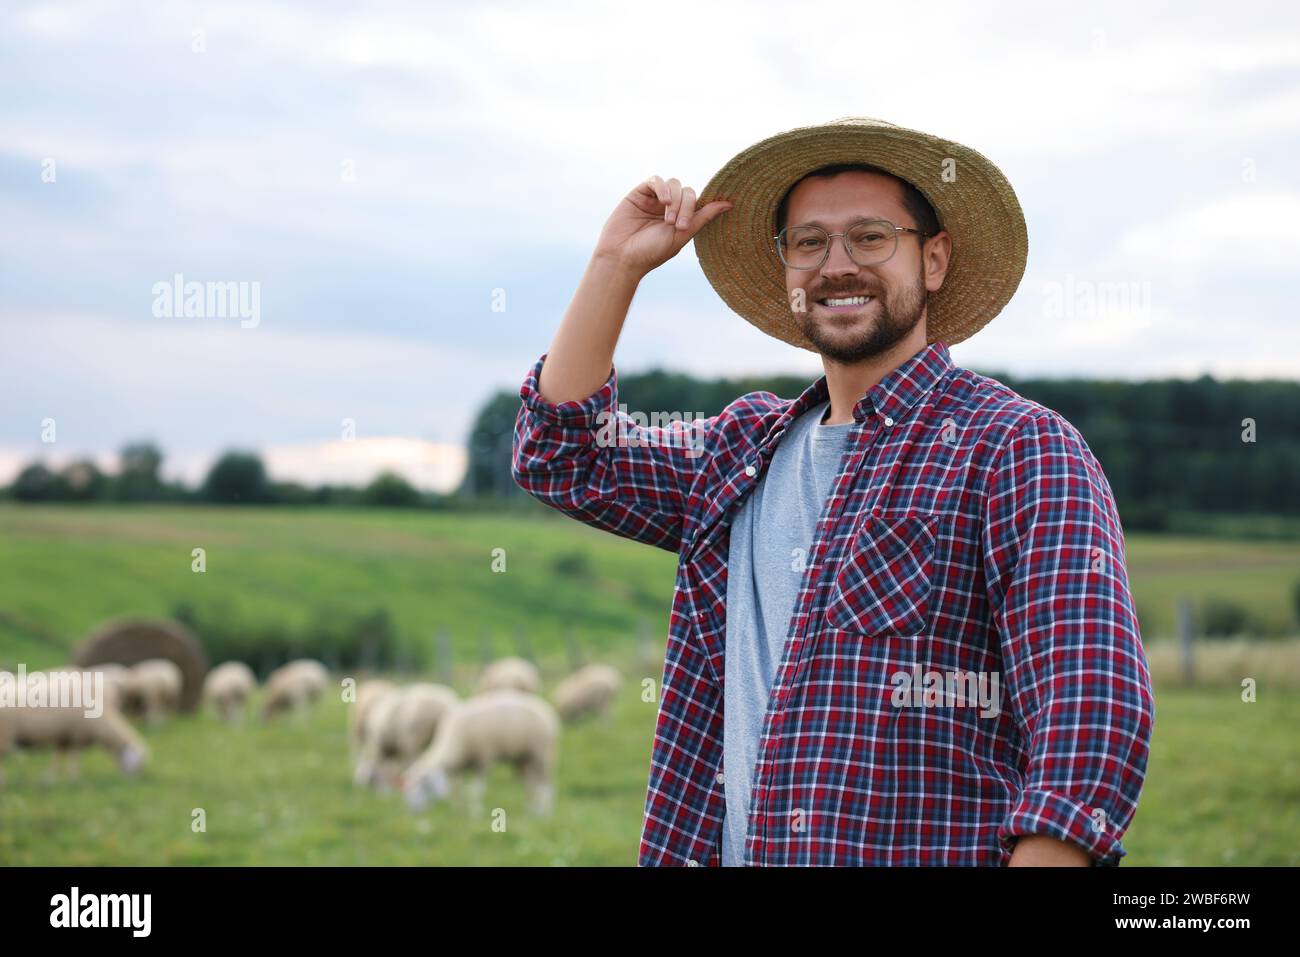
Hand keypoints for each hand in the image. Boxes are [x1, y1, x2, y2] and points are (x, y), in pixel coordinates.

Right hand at [593, 176, 732, 277]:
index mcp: (681, 218)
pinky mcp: (639, 193)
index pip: (696, 202)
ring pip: (674, 184)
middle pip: (687, 191)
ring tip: (667, 220)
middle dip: (686, 207)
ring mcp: (654, 199)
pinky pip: (656, 180)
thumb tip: (728, 204)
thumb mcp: (683, 235)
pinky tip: (663, 201)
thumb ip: (703, 217)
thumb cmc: (652, 252)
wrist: (623, 258)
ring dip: (675, 200)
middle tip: (677, 226)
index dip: (695, 208)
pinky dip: (663, 188)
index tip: (686, 226)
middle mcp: (668, 207)